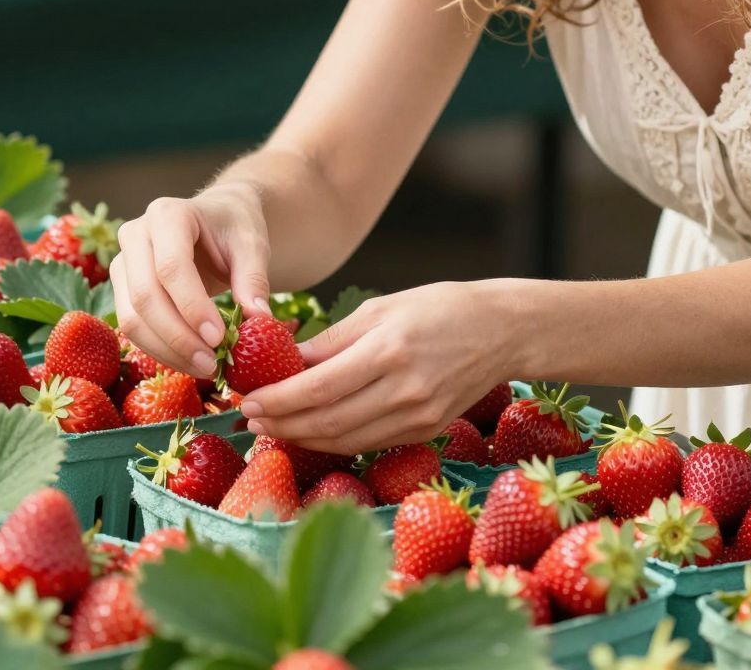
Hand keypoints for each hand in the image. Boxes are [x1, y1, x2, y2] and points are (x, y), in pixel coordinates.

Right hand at [110, 187, 271, 379]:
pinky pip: (132, 327)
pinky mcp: (121, 289)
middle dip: (178, 337)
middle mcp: (134, 235)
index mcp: (168, 214)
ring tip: (205, 367)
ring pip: (131, 317)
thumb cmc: (233, 228)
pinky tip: (190, 361)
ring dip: (166, 350)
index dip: (192, 307)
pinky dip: (160, 350)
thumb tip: (259, 319)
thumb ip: (254, 279)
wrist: (214, 219)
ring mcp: (122, 263)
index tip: (219, 338)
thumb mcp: (252, 245)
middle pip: (145, 296)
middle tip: (212, 363)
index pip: (172, 267)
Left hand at [239, 280, 519, 455]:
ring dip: (303, 438)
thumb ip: (332, 340)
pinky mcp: (426, 431)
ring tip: (274, 428)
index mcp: (388, 351)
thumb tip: (284, 362)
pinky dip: (335, 441)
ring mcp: (417, 416)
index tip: (247, 400)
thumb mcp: (382, 308)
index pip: (316, 389)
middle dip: (281, 424)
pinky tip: (313, 432)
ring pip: (345, 440)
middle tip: (249, 419)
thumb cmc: (440, 308)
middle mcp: (404, 390)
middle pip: (326, 422)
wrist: (503, 330)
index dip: (276, 400)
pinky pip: (369, 443)